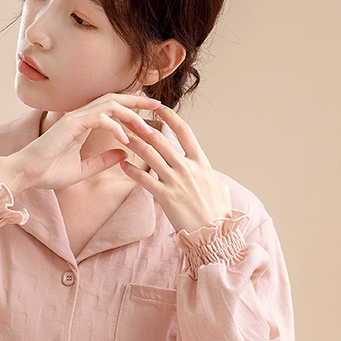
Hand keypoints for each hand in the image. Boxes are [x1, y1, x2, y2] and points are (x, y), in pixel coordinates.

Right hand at [0, 93, 161, 195]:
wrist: (27, 175)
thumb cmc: (49, 171)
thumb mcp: (84, 169)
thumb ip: (104, 160)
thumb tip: (125, 155)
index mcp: (85, 123)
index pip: (114, 108)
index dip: (134, 108)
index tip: (153, 115)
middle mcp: (81, 116)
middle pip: (116, 100)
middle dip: (139, 102)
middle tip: (159, 107)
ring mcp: (75, 118)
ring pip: (110, 106)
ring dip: (131, 116)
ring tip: (147, 129)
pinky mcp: (70, 125)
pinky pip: (99, 119)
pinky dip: (115, 128)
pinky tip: (126, 142)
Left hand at [118, 104, 232, 231]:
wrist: (214, 234)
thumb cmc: (217, 213)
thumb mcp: (220, 188)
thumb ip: (210, 176)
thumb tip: (209, 174)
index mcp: (201, 163)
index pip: (184, 131)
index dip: (170, 117)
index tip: (158, 107)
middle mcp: (187, 168)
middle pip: (161, 140)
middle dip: (143, 127)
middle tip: (129, 118)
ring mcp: (176, 182)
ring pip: (150, 155)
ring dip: (133, 143)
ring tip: (120, 135)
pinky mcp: (166, 197)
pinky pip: (144, 180)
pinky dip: (131, 170)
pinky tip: (122, 163)